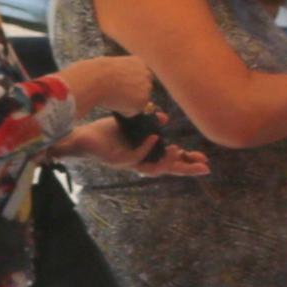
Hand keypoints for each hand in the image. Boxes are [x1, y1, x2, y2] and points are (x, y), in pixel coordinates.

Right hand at [54, 54, 155, 113]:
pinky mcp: (143, 100)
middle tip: (112, 93)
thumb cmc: (95, 73)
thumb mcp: (110, 68)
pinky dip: (123, 111)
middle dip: (129, 95)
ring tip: (111, 96)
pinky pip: (132, 112)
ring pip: (137, 102)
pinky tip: (114, 102)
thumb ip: (121, 76)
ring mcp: (146, 87)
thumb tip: (122, 89)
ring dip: (126, 103)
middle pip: (141, 91)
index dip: (125, 86)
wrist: (95, 78)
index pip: (138, 79)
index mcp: (139, 62)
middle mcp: (146, 73)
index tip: (114, 86)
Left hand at [66, 114, 205, 175]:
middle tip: (204, 167)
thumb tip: (164, 117)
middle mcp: (139, 162)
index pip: (169, 161)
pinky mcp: (117, 160)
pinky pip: (135, 157)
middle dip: (185, 169)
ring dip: (166, 161)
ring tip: (177, 150)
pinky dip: (146, 148)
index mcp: (144, 154)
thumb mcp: (132, 125)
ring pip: (152, 169)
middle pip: (166, 170)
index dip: (186, 161)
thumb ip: (149, 122)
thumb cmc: (105, 132)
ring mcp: (128, 163)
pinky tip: (155, 138)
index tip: (204, 160)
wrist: (81, 136)